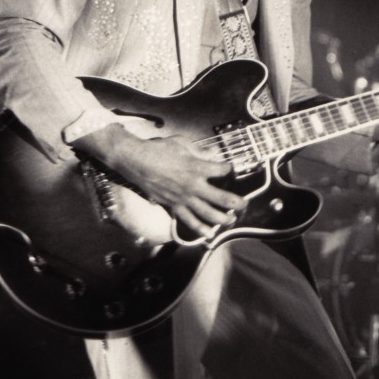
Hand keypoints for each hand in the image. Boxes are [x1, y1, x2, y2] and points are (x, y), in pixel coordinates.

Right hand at [74, 124, 246, 238]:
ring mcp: (183, 198)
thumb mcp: (182, 144)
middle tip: (243, 204)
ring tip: (231, 221)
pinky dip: (199, 229)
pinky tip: (209, 235)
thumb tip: (210, 154)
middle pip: (221, 198)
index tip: (229, 168)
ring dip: (222, 219)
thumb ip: (198, 151)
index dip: (228, 169)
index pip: (222, 171)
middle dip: (236, 202)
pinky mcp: (172, 206)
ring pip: (207, 214)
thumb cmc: (157, 150)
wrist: (135, 160)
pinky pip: (188, 221)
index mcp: (197, 168)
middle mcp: (193, 186)